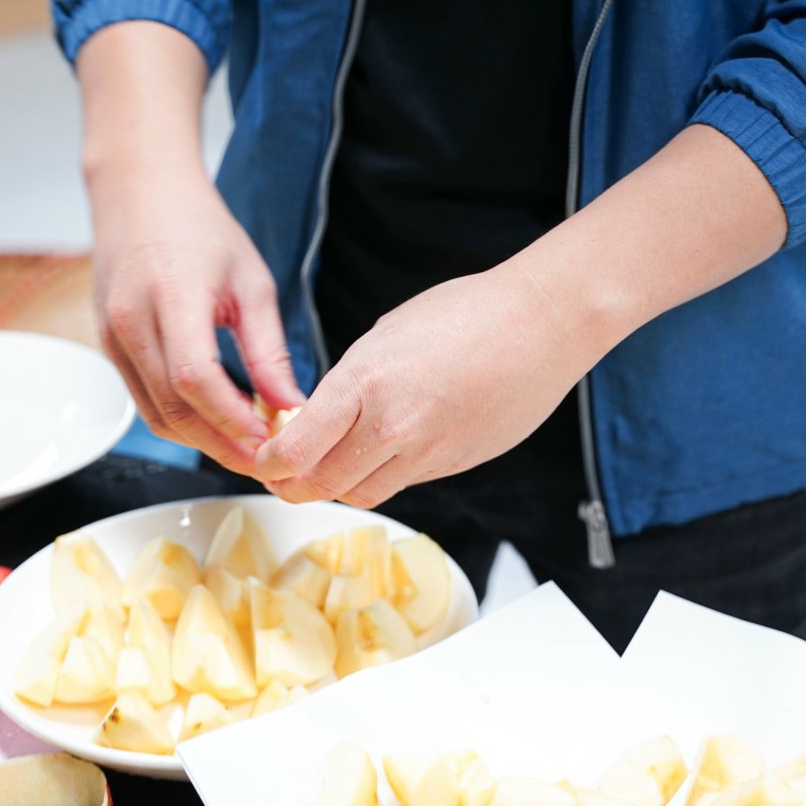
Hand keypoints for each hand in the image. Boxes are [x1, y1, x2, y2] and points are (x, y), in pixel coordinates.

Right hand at [88, 167, 304, 474]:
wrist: (140, 194)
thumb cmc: (199, 229)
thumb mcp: (251, 284)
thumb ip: (268, 351)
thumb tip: (290, 406)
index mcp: (171, 296)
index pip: (196, 379)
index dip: (233, 419)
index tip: (270, 439)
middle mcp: (131, 322)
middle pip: (174, 409)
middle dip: (222, 445)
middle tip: (266, 462)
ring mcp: (113, 338)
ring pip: (156, 415)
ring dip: (202, 441)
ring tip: (247, 449)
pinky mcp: (110, 349)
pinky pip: (144, 401)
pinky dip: (182, 422)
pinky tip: (217, 424)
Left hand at [251, 265, 607, 507]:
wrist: (542, 324)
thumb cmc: (468, 312)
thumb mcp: (386, 333)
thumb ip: (349, 382)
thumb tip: (320, 416)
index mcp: (366, 382)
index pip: (297, 450)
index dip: (269, 464)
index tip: (264, 460)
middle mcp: (394, 426)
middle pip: (324, 484)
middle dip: (294, 485)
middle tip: (284, 475)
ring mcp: (429, 451)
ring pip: (363, 493)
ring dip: (338, 486)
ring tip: (329, 467)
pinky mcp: (456, 463)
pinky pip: (404, 482)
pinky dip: (383, 474)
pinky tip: (383, 451)